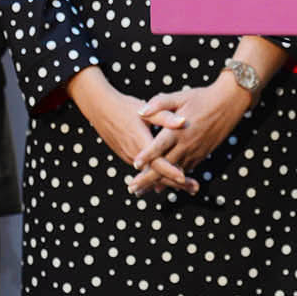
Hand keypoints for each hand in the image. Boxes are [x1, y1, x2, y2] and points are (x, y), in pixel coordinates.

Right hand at [67, 67, 192, 194]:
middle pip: (157, 174)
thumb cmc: (125, 107)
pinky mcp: (128, 157)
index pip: (158, 162)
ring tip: (189, 187)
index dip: (171, 171)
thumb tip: (183, 121)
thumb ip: (165, 116)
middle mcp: (134, 154)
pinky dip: (158, 176)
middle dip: (176, 183)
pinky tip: (171, 179)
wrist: (101, 110)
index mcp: (140, 142)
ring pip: (151, 174)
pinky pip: (145, 170)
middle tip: (195, 189)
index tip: (185, 178)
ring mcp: (130, 158)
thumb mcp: (145, 110)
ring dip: (169, 182)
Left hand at [127, 75, 253, 194]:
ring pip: (176, 172)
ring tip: (145, 191)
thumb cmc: (202, 98)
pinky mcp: (202, 154)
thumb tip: (141, 111)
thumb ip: (159, 104)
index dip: (147, 155)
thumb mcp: (180, 97)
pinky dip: (175, 178)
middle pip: (165, 165)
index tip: (134, 165)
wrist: (229, 103)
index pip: (159, 146)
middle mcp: (186, 144)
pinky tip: (165, 183)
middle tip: (132, 188)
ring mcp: (195, 151)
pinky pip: (187, 169)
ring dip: (160, 182)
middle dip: (148, 178)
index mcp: (178, 130)